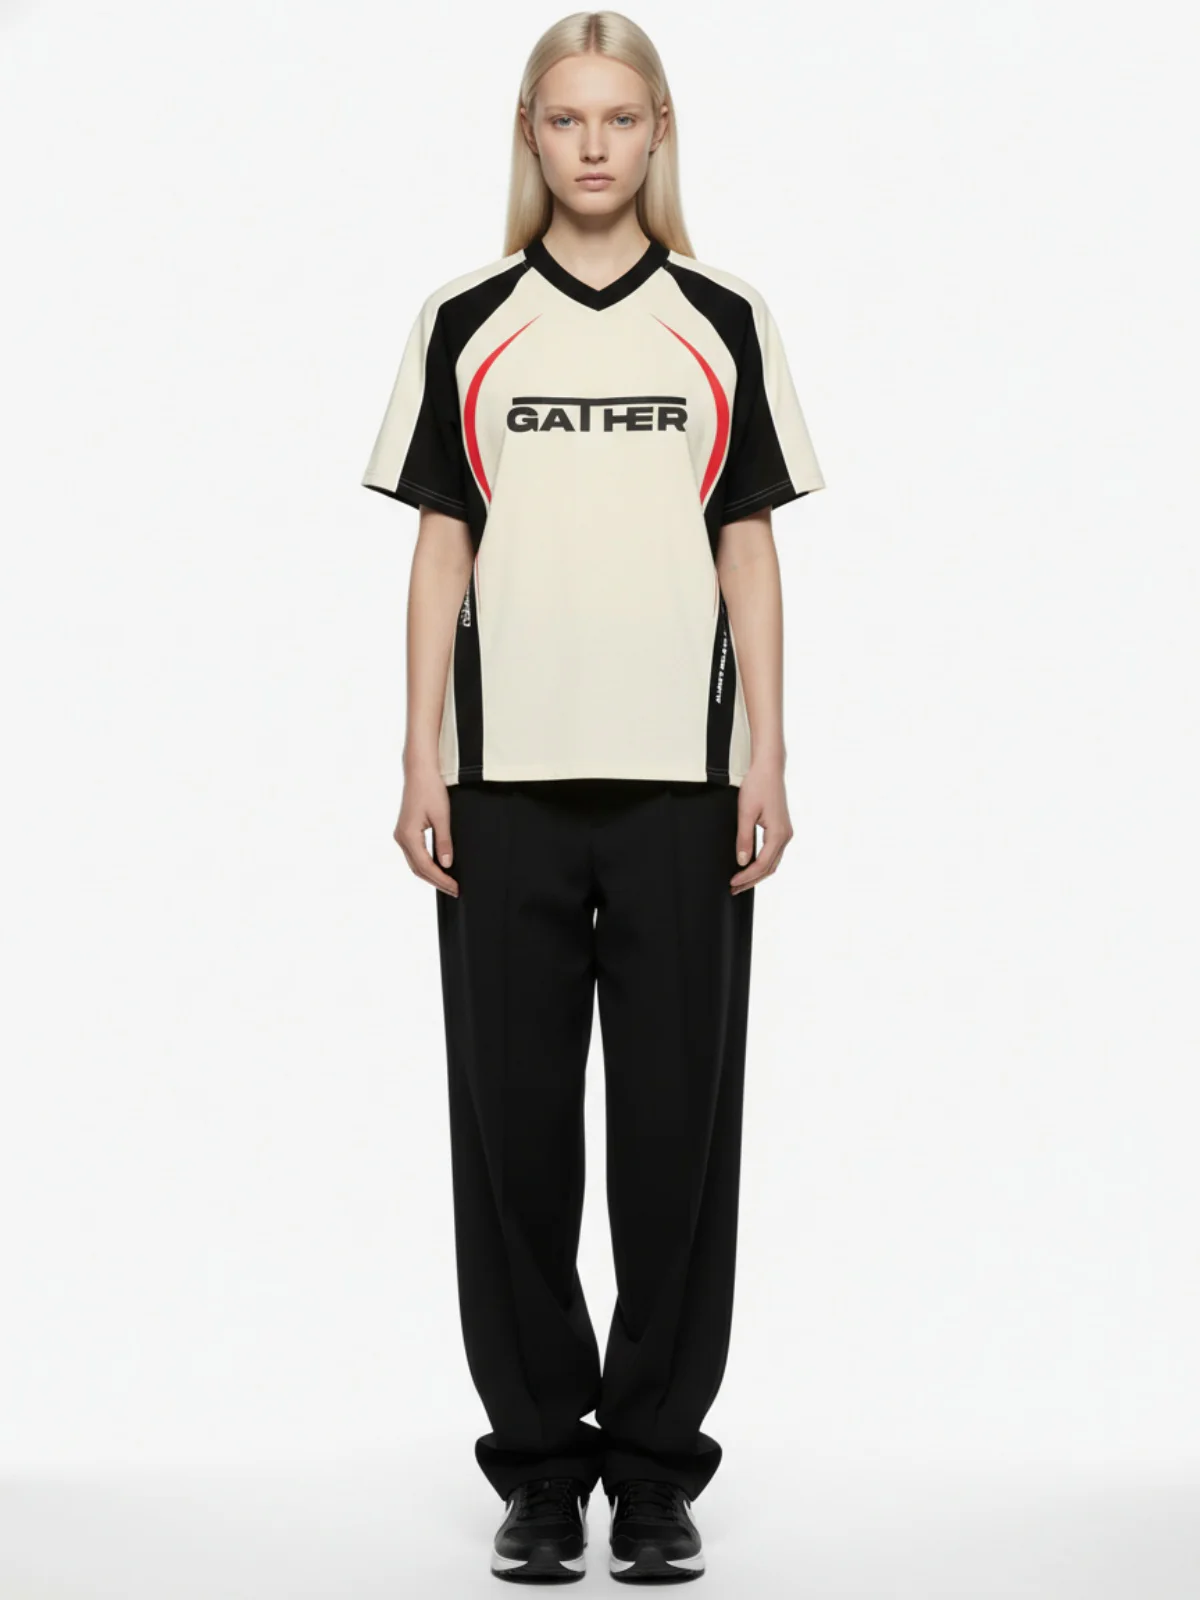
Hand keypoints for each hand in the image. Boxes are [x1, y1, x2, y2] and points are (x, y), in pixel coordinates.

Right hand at [394, 766, 458, 895]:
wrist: (419, 772)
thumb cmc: (431, 789)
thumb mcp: (442, 817)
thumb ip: (444, 842)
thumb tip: (447, 864)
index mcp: (408, 836)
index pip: (426, 866)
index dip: (441, 879)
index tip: (455, 887)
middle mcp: (401, 838)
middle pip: (418, 869)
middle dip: (437, 881)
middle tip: (454, 890)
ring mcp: (401, 835)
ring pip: (415, 863)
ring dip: (431, 875)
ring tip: (448, 883)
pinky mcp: (405, 831)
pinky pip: (414, 854)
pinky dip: (426, 864)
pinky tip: (438, 868)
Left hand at [730, 761, 793, 893]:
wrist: (769, 769)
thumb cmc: (758, 786)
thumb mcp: (745, 813)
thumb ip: (743, 838)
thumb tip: (742, 861)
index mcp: (778, 834)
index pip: (762, 864)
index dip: (746, 876)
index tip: (732, 882)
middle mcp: (785, 836)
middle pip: (769, 868)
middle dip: (751, 880)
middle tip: (734, 889)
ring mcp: (785, 833)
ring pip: (772, 862)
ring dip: (757, 874)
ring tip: (740, 882)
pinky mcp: (781, 829)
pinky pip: (773, 853)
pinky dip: (762, 864)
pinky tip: (750, 866)